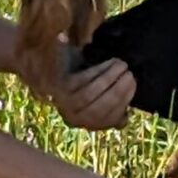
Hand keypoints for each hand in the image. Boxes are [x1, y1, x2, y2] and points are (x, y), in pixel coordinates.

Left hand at [17, 37, 134, 130]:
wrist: (43, 56)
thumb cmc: (76, 75)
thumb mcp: (94, 94)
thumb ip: (107, 108)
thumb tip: (124, 120)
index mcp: (81, 120)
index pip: (105, 120)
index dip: (122, 106)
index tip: (134, 88)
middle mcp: (69, 116)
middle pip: (97, 110)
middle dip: (118, 93)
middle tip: (131, 75)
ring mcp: (61, 101)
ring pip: (89, 95)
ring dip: (110, 80)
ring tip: (122, 66)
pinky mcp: (56, 85)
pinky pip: (81, 81)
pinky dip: (99, 72)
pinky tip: (110, 62)